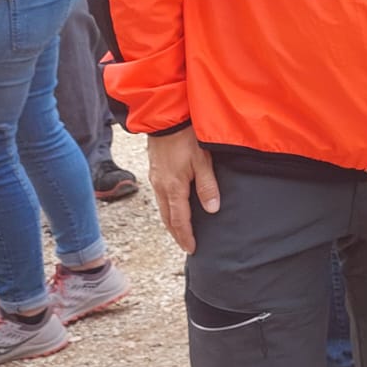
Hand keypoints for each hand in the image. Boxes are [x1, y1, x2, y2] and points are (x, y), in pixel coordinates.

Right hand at [146, 125, 219, 253]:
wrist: (165, 118)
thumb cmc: (186, 137)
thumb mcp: (202, 161)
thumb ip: (207, 186)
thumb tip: (212, 210)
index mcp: (173, 188)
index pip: (179, 220)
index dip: (186, 236)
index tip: (192, 249)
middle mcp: (161, 187)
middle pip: (167, 218)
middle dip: (176, 233)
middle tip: (185, 245)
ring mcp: (155, 179)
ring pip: (162, 208)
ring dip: (171, 222)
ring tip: (181, 231)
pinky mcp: (155, 172)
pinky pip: (160, 197)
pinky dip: (168, 208)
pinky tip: (174, 207)